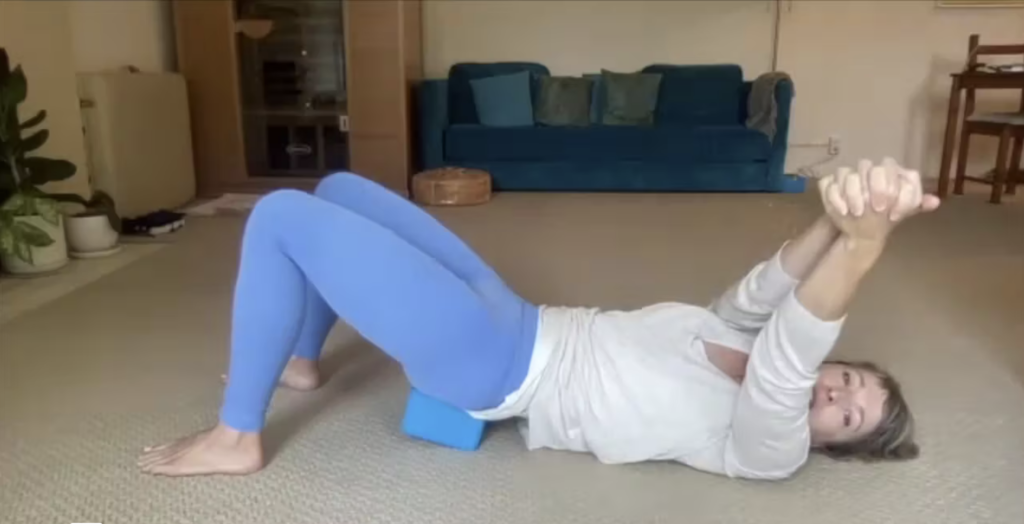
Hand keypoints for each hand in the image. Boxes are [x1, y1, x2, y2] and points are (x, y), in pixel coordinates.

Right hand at [817, 158, 939, 241]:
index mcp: (888, 173)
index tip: (895, 212)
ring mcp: (848, 176)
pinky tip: (843, 210)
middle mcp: (868, 170)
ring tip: (858, 213)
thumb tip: (935, 201)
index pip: (891, 168)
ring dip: (853, 193)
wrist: (861, 229)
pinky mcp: (830, 184)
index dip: (894, 188)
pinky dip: (834, 197)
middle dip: (875, 188)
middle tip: (878, 209)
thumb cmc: (884, 216)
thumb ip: (917, 204)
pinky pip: (828, 182)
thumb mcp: (903, 211)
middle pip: (870, 166)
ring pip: (848, 173)